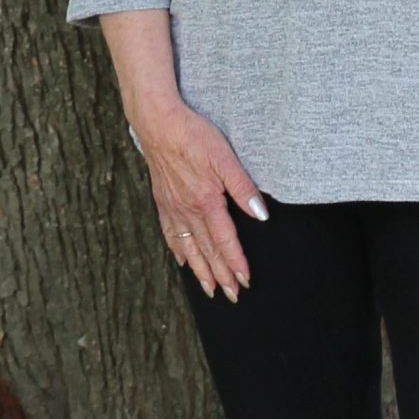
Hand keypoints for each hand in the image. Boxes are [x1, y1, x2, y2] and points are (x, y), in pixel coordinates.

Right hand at [133, 98, 266, 300]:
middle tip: (232, 296)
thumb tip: (261, 214)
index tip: (245, 280)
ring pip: (188, 247)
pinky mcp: (163, 201)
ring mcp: (173, 208)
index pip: (225, 241)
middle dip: (221, 275)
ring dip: (200, 271)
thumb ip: (243, 188)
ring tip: (209, 289)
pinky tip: (183, 261)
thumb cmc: (193, 135)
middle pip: (207, 250)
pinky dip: (178, 250)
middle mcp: (188, 211)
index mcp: (206, 202)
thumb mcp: (225, 157)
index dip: (236, 262)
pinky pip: (171, 233)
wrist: (157, 123)